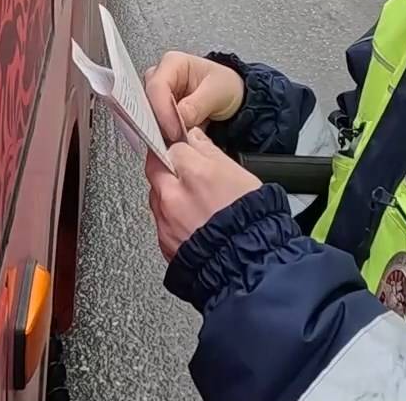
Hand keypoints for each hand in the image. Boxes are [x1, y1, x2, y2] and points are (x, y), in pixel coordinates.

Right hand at [143, 51, 244, 143]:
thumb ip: (198, 103)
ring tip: (175, 143)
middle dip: (158, 122)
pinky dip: (164, 136)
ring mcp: (160, 96)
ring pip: (149, 115)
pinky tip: (174, 143)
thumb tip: (181, 116)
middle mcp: (162, 78)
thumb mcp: (217, 92)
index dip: (162, 110)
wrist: (231, 97)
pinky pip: (156, 126)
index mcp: (173, 63)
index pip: (157, 86)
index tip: (173, 130)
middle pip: (147, 101)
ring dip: (161, 131)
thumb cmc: (225, 85)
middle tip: (172, 139)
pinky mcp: (162, 113)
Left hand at [146, 129, 261, 260]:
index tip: (186, 150)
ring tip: (194, 201)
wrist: (246, 266)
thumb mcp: (240, 176)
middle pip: (155, 167)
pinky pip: (160, 220)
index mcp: (194, 175)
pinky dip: (171, 217)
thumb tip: (196, 139)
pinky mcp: (163, 242)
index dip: (182, 147)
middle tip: (183, 170)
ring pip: (156, 195)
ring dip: (167, 192)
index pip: (174, 146)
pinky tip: (191, 220)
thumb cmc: (250, 225)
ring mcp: (165, 221)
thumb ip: (210, 153)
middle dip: (166, 165)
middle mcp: (173, 197)